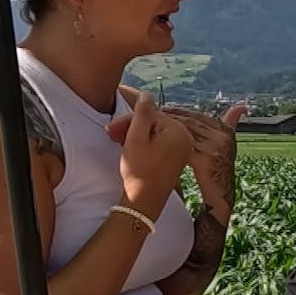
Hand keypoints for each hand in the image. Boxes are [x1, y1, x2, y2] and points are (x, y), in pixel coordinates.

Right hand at [110, 92, 191, 216]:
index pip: (149, 115)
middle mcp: (185, 138)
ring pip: (155, 133)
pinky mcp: (177, 158)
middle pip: (153, 123)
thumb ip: (142, 113)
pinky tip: (131, 149)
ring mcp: (182, 149)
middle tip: (110, 135)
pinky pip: (160, 143)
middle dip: (131, 127)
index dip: (128, 120)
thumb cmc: (140, 171)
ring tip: (118, 142)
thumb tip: (146, 93)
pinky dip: (145, 144)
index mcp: (178, 131)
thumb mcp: (136, 138)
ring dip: (135, 135)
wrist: (145, 201)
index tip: (110, 129)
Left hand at [162, 105, 245, 221]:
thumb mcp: (227, 145)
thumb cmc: (220, 171)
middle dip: (170, 118)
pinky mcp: (206, 159)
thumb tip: (241, 107)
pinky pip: (183, 145)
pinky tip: (157, 143)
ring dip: (166, 127)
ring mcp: (215, 148)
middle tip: (152, 116)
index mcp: (226, 132)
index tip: (163, 111)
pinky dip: (169, 142)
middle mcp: (222, 137)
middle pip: (190, 122)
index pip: (197, 116)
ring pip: (184, 131)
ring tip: (151, 127)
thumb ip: (230, 124)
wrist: (221, 196)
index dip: (178, 113)